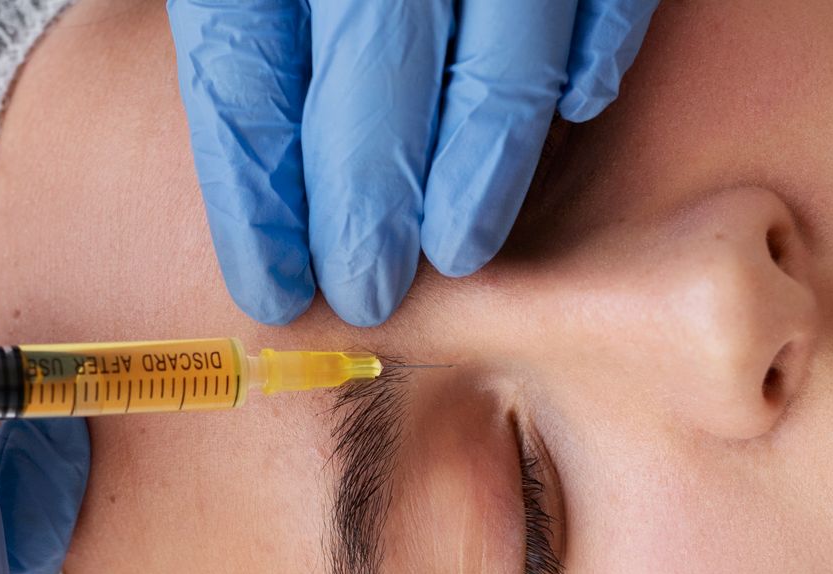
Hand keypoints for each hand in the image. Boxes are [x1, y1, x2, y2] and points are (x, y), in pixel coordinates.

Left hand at [168, 0, 660, 326]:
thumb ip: (247, 23)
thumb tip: (256, 151)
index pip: (243, 60)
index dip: (256, 185)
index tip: (269, 283)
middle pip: (370, 61)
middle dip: (367, 196)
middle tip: (366, 289)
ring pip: (501, 36)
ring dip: (483, 157)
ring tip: (461, 246)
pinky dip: (589, 49)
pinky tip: (570, 116)